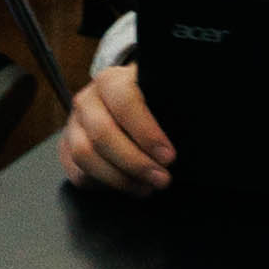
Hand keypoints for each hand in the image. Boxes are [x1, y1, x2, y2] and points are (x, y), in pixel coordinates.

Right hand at [59, 61, 175, 195]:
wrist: (120, 101)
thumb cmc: (148, 102)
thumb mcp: (160, 93)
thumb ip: (174, 105)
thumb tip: (202, 127)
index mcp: (111, 81)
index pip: (124, 102)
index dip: (147, 132)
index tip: (169, 156)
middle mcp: (87, 100)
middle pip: (102, 135)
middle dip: (135, 163)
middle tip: (162, 179)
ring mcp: (73, 125)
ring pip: (85, 156)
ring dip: (119, 178)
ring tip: (147, 187)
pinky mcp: (66, 149)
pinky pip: (79, 173)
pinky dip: (105, 185)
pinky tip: (129, 186)